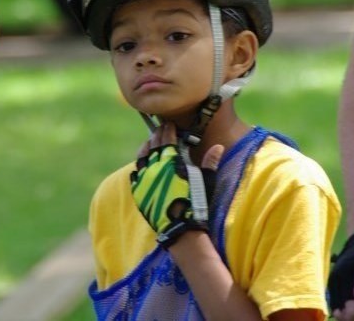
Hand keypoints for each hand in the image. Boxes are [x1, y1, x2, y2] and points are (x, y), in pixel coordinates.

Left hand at [131, 122, 222, 248]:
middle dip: (157, 135)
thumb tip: (218, 146)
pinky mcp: (138, 192)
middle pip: (153, 145)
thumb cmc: (196, 203)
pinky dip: (139, 166)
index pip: (167, 139)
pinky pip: (135, 174)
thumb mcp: (206, 181)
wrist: (181, 228)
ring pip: (142, 157)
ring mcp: (145, 179)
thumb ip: (210, 162)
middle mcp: (155, 167)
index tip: (169, 124)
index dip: (168, 130)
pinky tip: (141, 164)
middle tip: (160, 130)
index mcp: (172, 161)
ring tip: (149, 143)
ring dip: (146, 147)